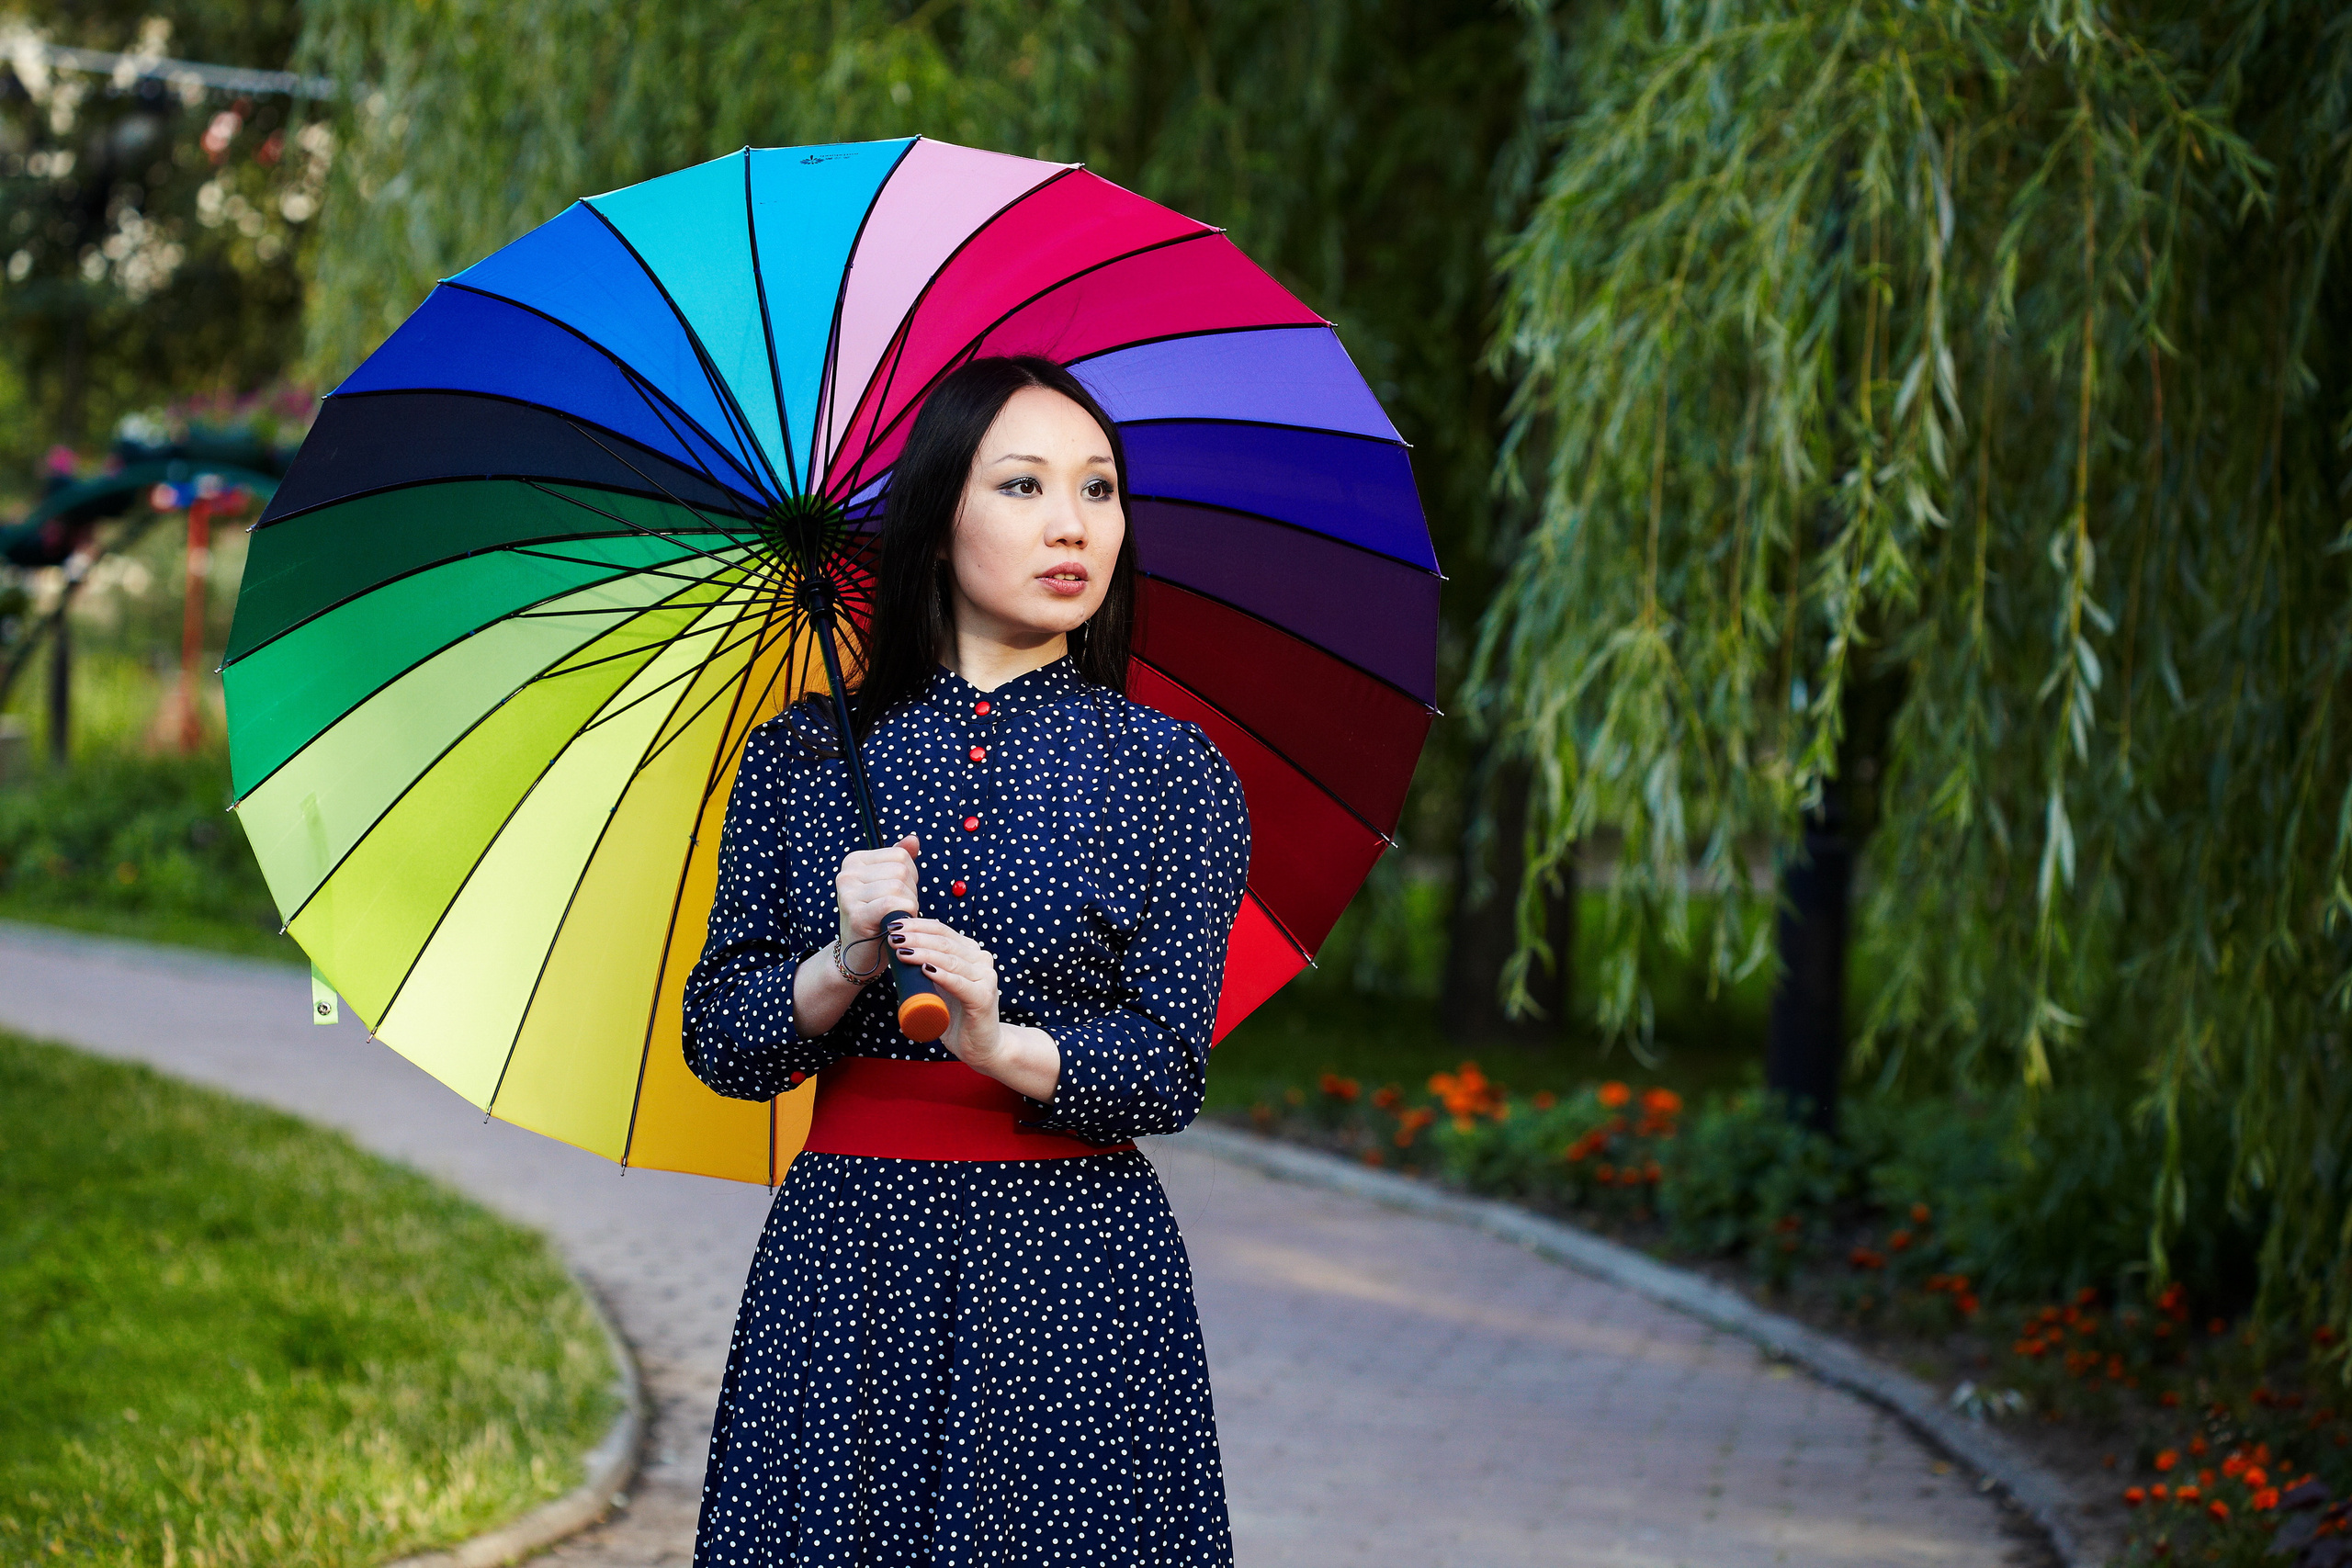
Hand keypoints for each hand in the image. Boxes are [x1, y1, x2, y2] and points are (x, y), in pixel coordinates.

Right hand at [836, 835, 919, 954]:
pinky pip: (891, 904)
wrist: (858, 955)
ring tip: (895, 917)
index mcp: (854, 861)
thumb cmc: (877, 918)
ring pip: (898, 887)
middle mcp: (847, 874)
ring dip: (908, 906)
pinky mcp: (854, 914)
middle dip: (910, 893)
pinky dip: (902, 914)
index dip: (910, 877)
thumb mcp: (888, 885)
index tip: (898, 894)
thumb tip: (913, 839)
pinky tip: (894, 924)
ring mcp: (848, 894)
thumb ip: (900, 861)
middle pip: (901, 871)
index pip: (900, 855)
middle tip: (897, 910)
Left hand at [885, 915, 1002, 1066]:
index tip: (894, 925)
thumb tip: (898, 950)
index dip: (918, 925)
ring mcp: (985, 978)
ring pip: (950, 960)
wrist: (980, 1045)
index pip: (942, 931)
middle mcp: (981, 960)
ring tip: (902, 952)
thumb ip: (928, 966)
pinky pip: (959, 983)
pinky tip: (926, 970)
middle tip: (893, 937)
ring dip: (923, 954)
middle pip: (944, 942)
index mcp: (970, 952)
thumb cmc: (956, 1014)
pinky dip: (942, 975)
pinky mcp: (984, 997)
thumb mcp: (939, 984)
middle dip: (916, 937)